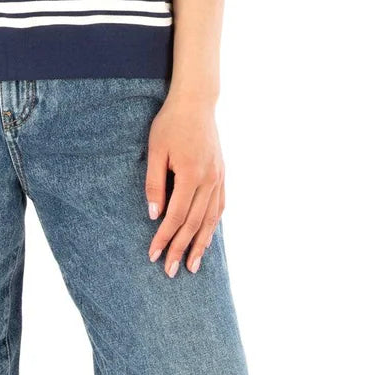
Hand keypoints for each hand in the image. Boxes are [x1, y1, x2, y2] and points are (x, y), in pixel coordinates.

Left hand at [145, 91, 224, 276]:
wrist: (196, 103)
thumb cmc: (170, 124)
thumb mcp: (155, 151)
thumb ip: (155, 184)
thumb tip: (154, 215)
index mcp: (192, 175)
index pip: (176, 216)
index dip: (164, 238)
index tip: (153, 255)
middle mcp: (209, 180)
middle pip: (194, 224)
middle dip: (181, 249)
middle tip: (171, 271)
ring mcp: (219, 178)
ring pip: (210, 220)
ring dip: (200, 245)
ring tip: (192, 266)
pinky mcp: (222, 175)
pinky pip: (219, 207)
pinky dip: (213, 226)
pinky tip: (207, 240)